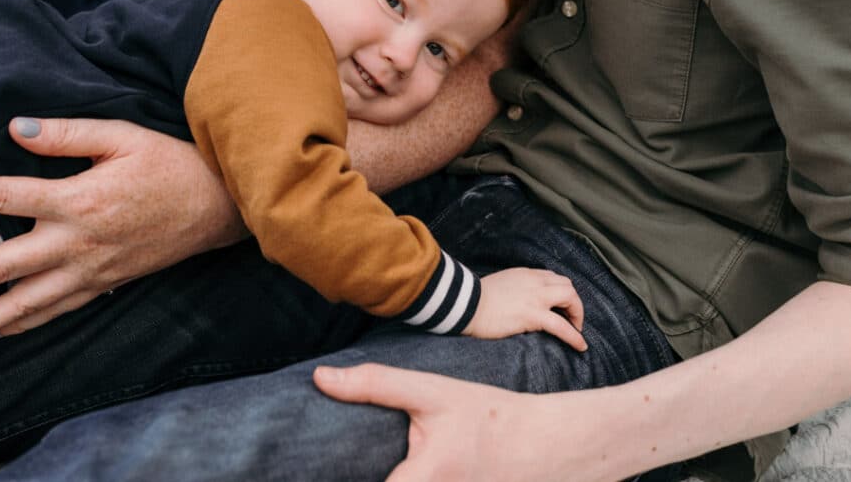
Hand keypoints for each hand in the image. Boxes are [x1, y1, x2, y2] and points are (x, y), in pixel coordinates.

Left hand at [0, 117, 244, 348]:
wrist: (218, 207)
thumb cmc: (172, 165)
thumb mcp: (124, 136)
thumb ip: (68, 134)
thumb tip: (14, 129)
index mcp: (78, 201)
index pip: (1, 194)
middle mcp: (77, 244)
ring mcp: (90, 272)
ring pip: (23, 305)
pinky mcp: (103, 285)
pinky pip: (54, 312)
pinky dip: (19, 326)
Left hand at [313, 364, 599, 481]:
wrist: (547, 443)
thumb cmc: (488, 414)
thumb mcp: (432, 391)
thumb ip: (376, 385)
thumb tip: (320, 379)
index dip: (332, 480)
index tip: (304, 473)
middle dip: (358, 475)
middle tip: (322, 469)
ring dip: (388, 481)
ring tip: (359, 465)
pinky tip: (402, 470)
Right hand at [463, 267, 585, 349]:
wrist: (464, 304)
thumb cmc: (474, 299)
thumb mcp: (499, 285)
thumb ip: (514, 289)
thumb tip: (518, 303)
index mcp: (525, 275)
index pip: (552, 278)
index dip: (560, 292)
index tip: (560, 305)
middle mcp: (534, 282)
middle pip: (567, 285)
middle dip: (573, 302)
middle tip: (571, 318)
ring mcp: (535, 298)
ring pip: (570, 298)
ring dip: (578, 314)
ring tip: (577, 330)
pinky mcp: (533, 316)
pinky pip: (562, 326)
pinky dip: (575, 336)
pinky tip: (581, 346)